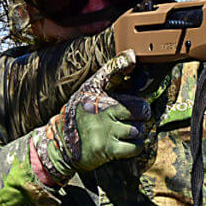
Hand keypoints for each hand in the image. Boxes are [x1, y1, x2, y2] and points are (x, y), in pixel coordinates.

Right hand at [32, 50, 149, 185]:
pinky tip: (128, 141)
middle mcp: (103, 111)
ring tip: (130, 129)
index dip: (129, 75)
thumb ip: (111, 72)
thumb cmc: (82, 112)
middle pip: (139, 109)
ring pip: (138, 129)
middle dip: (142, 113)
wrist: (62, 142)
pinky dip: (136, 145)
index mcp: (98, 94)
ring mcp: (105, 131)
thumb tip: (133, 56)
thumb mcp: (90, 88)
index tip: (136, 79)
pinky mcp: (107, 149)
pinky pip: (134, 146)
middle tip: (138, 115)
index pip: (115, 76)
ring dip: (138, 130)